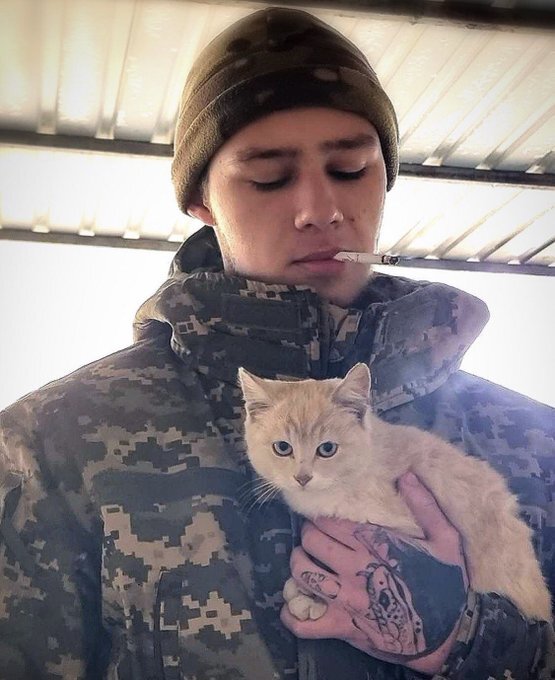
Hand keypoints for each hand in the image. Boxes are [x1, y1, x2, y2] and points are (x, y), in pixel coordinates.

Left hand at [281, 471, 468, 673]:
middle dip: (308, 535)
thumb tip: (406, 475)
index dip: (320, 517)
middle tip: (312, 536)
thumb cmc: (446, 583)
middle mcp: (354, 568)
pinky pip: (307, 623)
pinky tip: (292, 607)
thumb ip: (425, 506)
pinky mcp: (345, 626)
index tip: (321, 517)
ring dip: (298, 564)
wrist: (451, 634)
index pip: (330, 521)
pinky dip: (292, 616)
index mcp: (374, 544)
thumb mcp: (445, 540)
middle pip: (311, 542)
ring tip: (303, 560)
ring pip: (303, 574)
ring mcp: (347, 599)